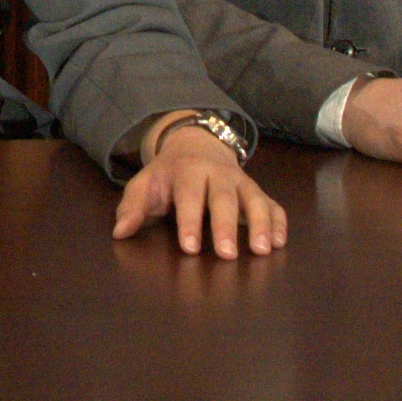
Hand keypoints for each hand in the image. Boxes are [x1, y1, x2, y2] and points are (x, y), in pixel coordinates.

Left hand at [114, 122, 287, 254]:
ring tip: (263, 250)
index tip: (190, 248)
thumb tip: (120, 232)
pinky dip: (279, 221)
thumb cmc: (168, 174)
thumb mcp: (145, 184)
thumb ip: (132, 207)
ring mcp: (240, 181)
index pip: (189, 197)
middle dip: (226, 227)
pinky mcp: (256, 190)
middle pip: (224, 199)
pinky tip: (281, 242)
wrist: (195, 145)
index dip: (189, 222)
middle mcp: (218, 174)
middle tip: (227, 255)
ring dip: (261, 225)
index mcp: (188, 171)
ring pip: (254, 200)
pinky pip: (272, 204)